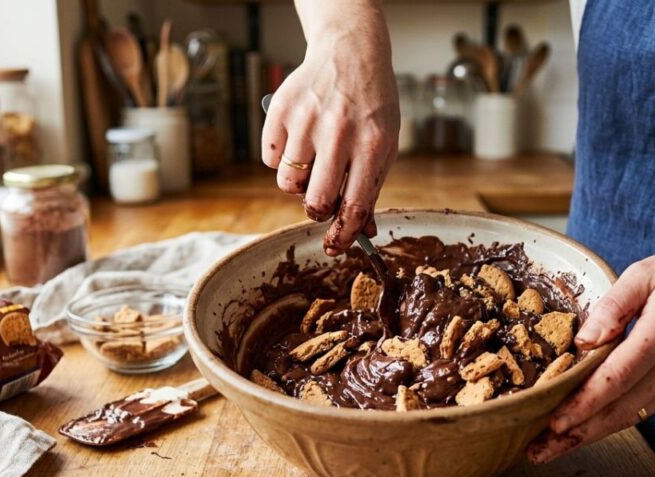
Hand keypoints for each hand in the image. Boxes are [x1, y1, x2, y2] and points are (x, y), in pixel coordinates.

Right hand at [262, 9, 398, 255]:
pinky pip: (270, 159)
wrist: (350, 52)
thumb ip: (371, 187)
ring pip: (287, 184)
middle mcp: (338, 132)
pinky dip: (281, 159)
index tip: (336, 247)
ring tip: (311, 164)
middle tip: (322, 200)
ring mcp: (306, 119)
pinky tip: (298, 141)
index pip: (354, 206)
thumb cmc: (371, 105)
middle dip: (317, 211)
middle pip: (314, 201)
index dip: (344, 235)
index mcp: (371, 144)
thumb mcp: (384, 144)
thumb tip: (361, 232)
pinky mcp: (280, 110)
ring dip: (297, 185)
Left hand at [526, 247, 654, 462]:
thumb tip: (583, 340)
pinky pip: (640, 410)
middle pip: (619, 410)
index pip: (616, 379)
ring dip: (588, 435)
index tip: (553, 423)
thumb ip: (612, 306)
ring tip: (549, 450)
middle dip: (576, 434)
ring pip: (629, 417)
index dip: (584, 405)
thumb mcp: (645, 274)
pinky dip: (608, 422)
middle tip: (537, 451)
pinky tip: (580, 430)